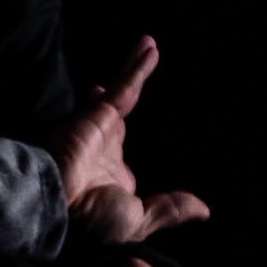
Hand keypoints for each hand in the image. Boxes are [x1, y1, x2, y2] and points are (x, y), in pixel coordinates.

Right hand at [46, 37, 210, 247]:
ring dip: (135, 69)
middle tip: (138, 68)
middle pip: (122, 112)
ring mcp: (100, 128)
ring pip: (124, 93)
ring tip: (149, 45)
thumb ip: (171, 209)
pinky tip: (150, 49)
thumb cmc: (95, 222)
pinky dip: (136, 68)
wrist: (62, 209)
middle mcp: (105, 148)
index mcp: (112, 175)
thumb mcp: (140, 219)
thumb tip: (204, 210)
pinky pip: (124, 87)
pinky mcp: (98, 114)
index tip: (127, 134)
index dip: (122, 140)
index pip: (122, 154)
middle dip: (127, 91)